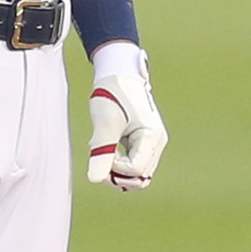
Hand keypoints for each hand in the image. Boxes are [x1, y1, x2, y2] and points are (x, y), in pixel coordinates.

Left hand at [87, 48, 167, 190]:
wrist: (118, 72)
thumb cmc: (112, 93)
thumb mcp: (105, 122)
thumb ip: (102, 151)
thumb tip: (94, 179)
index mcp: (152, 137)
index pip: (137, 170)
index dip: (116, 168)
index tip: (100, 152)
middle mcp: (156, 142)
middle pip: (140, 176)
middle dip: (117, 174)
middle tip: (98, 157)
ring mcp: (151, 142)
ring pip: (137, 172)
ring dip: (117, 169)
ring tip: (101, 151)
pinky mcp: (143, 141)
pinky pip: (133, 163)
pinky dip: (118, 161)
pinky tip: (105, 147)